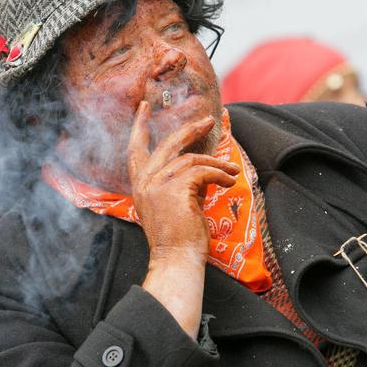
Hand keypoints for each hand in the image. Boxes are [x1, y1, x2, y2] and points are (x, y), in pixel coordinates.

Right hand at [127, 101, 238, 337]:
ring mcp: (158, 185)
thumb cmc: (177, 238)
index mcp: (140, 185)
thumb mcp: (172, 204)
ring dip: (216, 163)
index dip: (140, 126)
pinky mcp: (176, 190)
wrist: (175, 260)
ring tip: (231, 170)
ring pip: (191, 159)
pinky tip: (229, 180)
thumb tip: (199, 169)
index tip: (145, 107)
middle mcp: (145, 182)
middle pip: (167, 144)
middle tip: (208, 121)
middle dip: (189, 130)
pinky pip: (202, 171)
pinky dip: (219, 174)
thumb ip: (179, 184)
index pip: (135, 149)